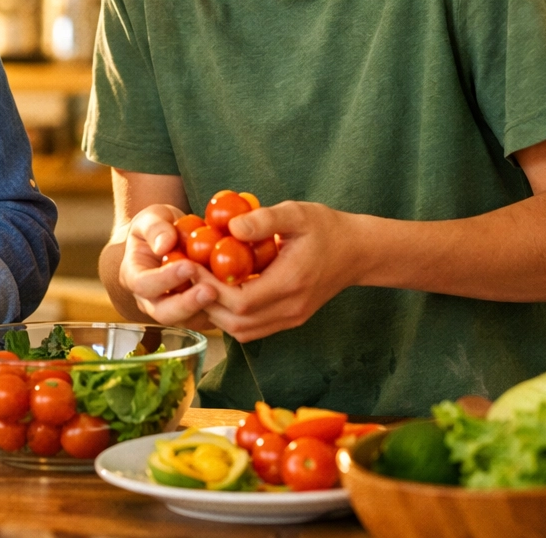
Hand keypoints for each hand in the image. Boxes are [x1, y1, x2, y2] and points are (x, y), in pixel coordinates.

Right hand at [118, 203, 219, 330]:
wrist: (169, 239)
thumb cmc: (157, 227)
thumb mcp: (151, 217)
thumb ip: (155, 227)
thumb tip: (164, 245)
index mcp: (134, 275)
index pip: (144, 284)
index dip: (165, 279)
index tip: (188, 266)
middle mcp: (150, 299)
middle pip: (164, 312)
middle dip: (188, 304)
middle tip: (210, 290)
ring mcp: (173, 308)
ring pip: (187, 319)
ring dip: (207, 309)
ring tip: (226, 293)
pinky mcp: (194, 313)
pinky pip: (207, 317)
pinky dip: (221, 308)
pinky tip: (236, 292)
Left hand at [200, 200, 361, 341]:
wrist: (358, 251)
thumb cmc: (326, 227)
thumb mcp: (297, 213)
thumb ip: (264, 219)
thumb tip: (230, 227)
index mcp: (291, 283)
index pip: (241, 302)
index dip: (210, 289)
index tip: (189, 267)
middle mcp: (291, 309)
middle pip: (237, 324)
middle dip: (207, 303)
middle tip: (187, 277)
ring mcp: (292, 318)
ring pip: (243, 332)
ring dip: (216, 313)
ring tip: (199, 286)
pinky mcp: (291, 319)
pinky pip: (253, 329)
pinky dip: (231, 317)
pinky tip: (220, 293)